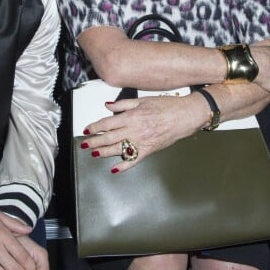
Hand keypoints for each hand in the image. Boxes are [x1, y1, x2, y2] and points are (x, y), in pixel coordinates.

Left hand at [81, 94, 204, 172]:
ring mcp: (142, 141)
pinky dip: (123, 166)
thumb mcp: (142, 100)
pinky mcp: (149, 150)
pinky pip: (133, 160)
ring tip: (95, 153)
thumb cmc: (166, 106)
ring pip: (118, 149)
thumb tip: (108, 106)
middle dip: (94, 141)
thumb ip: (123, 104)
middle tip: (85, 144)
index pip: (107, 123)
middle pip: (109, 137)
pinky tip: (114, 169)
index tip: (87, 129)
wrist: (185, 116)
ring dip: (104, 152)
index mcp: (131, 116)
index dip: (95, 127)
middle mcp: (134, 130)